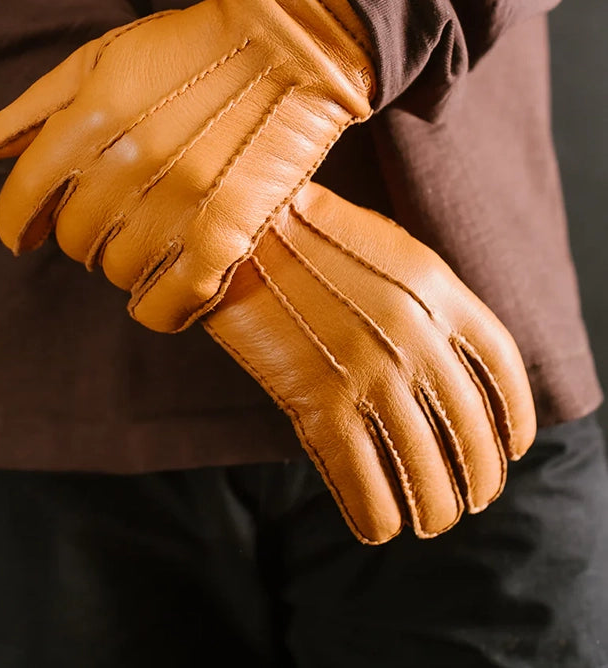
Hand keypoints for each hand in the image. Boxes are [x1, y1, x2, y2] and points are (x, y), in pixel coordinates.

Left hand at [0, 0, 374, 330]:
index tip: (23, 232)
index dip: (16, 223)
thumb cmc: (190, 47)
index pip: (24, 201)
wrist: (290, 46)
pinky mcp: (228, 232)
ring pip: (119, 271)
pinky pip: (169, 302)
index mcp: (92, 121)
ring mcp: (181, 203)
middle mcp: (130, 166)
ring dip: (124, 260)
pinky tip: (164, 285)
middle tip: (111, 213)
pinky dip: (158, 305)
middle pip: (74, 239)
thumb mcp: (103, 57)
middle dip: (81, 231)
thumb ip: (35, 108)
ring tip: (149, 235)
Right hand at [204, 182, 536, 544]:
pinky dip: (376, 514)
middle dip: (478, 479)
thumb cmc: (311, 238)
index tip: (512, 449)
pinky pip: (363, 480)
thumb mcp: (393, 252)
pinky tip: (379, 526)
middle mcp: (414, 335)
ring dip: (434, 509)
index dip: (516, 418)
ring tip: (431, 522)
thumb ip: (430, 302)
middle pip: (470, 431)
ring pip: (423, 468)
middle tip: (471, 500)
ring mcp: (368, 370)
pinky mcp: (317, 400)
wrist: (238, 228)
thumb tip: (455, 362)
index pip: (501, 369)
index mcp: (438, 290)